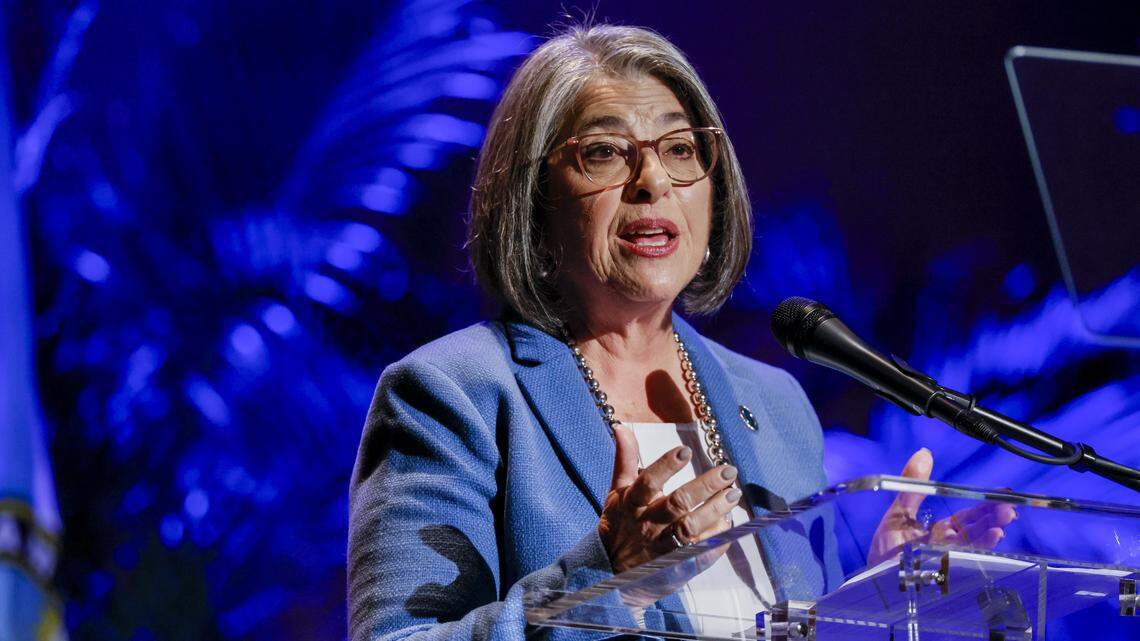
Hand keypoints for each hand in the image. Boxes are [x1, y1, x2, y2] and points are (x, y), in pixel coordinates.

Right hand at [598, 424, 741, 572]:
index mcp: (632, 504)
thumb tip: (622, 428)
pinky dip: (716, 539)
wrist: (611, 571)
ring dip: (715, 511)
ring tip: (734, 494)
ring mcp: (663, 547)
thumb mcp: (617, 492)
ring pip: (691, 529)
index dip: (666, 466)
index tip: (686, 450)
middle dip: (704, 487)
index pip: (648, 482)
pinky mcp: (676, 564)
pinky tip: (730, 523)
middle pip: (677, 505)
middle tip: (729, 471)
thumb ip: (625, 460)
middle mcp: (648, 525)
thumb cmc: (619, 524)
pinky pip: (700, 552)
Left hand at [868, 448, 1016, 565]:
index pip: (969, 517)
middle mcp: (949, 546)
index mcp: (940, 532)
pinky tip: (992, 538)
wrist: (872, 580)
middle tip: (1010, 507)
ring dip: (992, 532)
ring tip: (1005, 520)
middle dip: (994, 517)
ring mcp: (949, 561)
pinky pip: (966, 559)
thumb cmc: (885, 551)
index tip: (1004, 493)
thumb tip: (924, 453)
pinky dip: (980, 548)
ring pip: (975, 544)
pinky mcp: (946, 573)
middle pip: (977, 529)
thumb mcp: (898, 514)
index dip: (986, 505)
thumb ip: (912, 487)